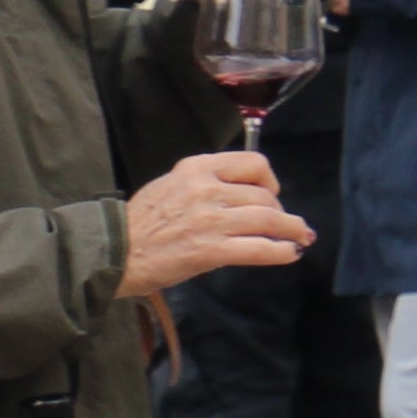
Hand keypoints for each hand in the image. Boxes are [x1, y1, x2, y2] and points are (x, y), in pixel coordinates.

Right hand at [119, 149, 310, 300]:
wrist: (114, 251)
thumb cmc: (140, 222)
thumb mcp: (171, 185)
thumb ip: (204, 183)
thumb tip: (239, 193)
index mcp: (197, 167)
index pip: (252, 163)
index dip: (270, 180)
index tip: (272, 192)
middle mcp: (207, 188)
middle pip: (264, 195)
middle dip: (279, 211)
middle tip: (283, 224)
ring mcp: (211, 220)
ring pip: (268, 220)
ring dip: (292, 230)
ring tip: (302, 237)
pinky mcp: (211, 251)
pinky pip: (258, 248)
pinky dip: (281, 251)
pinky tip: (290, 254)